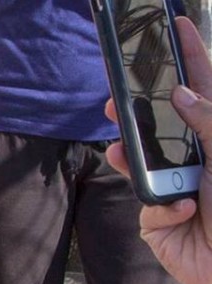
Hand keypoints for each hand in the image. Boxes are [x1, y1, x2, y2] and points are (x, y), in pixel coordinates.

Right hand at [101, 16, 211, 283]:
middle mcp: (196, 162)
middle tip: (117, 97)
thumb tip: (183, 94)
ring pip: (139, 163)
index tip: (179, 25)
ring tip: (122, 152)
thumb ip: (210, 123)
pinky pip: (145, 205)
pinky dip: (161, 206)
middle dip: (137, 111)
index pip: (203, 90)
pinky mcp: (157, 222)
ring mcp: (174, 191)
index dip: (193, 57)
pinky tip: (183, 210)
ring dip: (131, 158)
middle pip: (160, 124)